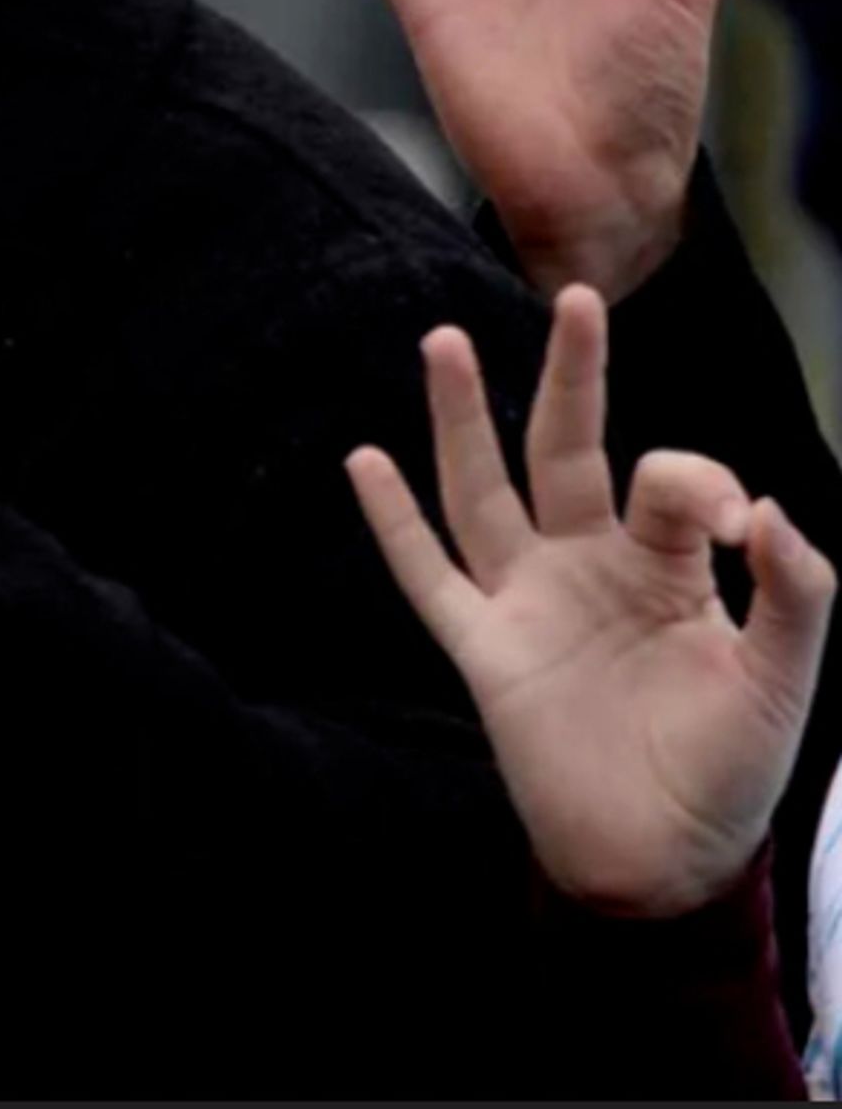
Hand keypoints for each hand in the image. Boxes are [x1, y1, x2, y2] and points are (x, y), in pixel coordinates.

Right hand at [348, 286, 833, 916]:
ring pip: (482, 490)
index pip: (667, 480)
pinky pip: (427, 575)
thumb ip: (794, 592)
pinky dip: (393, 522)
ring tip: (443, 341)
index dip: (698, 479)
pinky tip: (364, 460)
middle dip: (571, 375)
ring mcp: (528, 599)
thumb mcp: (782, 678)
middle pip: (566, 448)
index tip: (735, 521)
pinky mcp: (483, 647)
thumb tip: (764, 507)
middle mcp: (587, 563)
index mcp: (662, 562)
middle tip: (576, 297)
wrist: (662, 861)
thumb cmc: (728, 768)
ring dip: (460, 417)